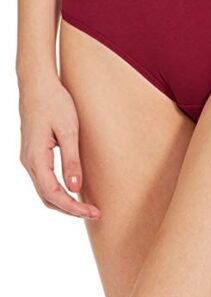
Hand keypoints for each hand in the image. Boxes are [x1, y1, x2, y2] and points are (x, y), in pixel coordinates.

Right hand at [19, 76, 100, 219]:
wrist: (38, 84)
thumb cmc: (55, 103)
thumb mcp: (69, 131)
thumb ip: (71, 161)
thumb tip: (74, 189)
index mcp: (35, 157)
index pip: (52, 194)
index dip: (72, 207)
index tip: (92, 212)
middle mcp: (28, 161)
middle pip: (47, 197)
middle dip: (70, 209)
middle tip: (94, 212)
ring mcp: (29, 158)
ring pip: (44, 190)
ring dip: (64, 202)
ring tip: (86, 206)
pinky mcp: (34, 153)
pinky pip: (44, 179)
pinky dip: (58, 190)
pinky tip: (74, 190)